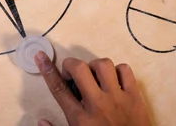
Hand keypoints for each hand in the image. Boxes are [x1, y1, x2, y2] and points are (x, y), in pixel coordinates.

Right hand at [35, 52, 150, 125]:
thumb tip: (40, 121)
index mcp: (80, 119)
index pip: (59, 88)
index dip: (47, 70)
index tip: (41, 56)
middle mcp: (97, 105)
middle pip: (79, 69)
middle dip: (72, 64)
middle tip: (73, 73)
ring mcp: (118, 99)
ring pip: (103, 65)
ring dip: (95, 66)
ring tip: (95, 76)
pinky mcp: (135, 97)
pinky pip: (125, 71)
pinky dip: (118, 71)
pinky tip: (114, 80)